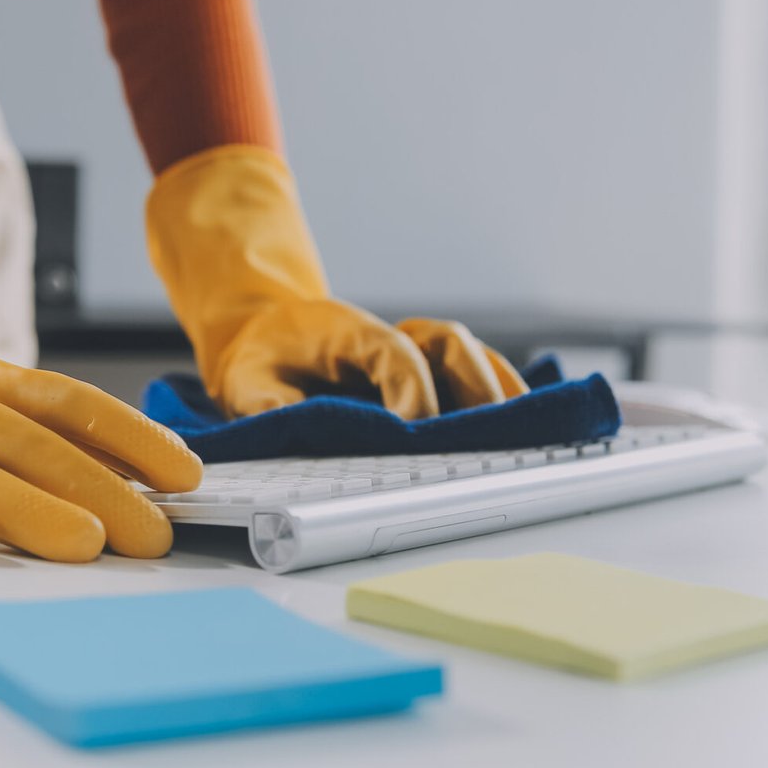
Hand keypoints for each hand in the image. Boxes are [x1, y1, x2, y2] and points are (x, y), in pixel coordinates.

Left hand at [145, 145, 528, 420]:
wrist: (267, 338)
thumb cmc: (262, 363)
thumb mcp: (247, 383)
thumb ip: (267, 402)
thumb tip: (289, 422)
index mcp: (348, 331)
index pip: (395, 352)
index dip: (412, 388)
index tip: (415, 429)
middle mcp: (394, 334)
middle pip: (449, 345)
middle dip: (471, 388)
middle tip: (482, 436)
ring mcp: (417, 349)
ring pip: (472, 354)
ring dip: (497, 390)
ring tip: (519, 433)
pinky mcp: (431, 370)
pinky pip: (478, 373)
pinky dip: (502, 395)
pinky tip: (521, 428)